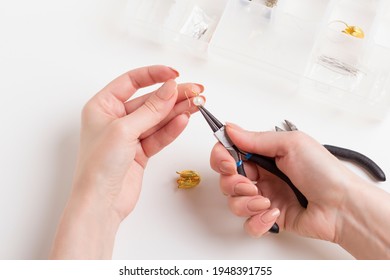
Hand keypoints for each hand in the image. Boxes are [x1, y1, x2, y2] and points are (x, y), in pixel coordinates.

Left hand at [51, 65, 203, 258]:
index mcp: (102, 106)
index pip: (131, 82)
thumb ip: (151, 109)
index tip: (174, 74)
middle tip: (195, 91)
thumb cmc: (98, 166)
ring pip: (158, 118)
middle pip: (149, 100)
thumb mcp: (124, 130)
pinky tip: (184, 119)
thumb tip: (170, 88)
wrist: (101, 203)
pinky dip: (172, 128)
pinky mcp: (141, 151)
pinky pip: (160, 135)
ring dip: (177, 111)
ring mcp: (130, 136)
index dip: (153, 75)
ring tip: (197, 103)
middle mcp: (116, 119)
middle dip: (172, 95)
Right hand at [210, 123, 361, 240]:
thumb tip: (230, 129)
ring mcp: (264, 197)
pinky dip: (258, 221)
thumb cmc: (323, 172)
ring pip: (234, 202)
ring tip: (266, 201)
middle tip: (250, 184)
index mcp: (265, 154)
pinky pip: (248, 223)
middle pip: (227, 179)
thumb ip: (256, 139)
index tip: (228, 163)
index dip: (221, 158)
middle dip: (234, 183)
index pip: (229, 153)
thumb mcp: (291, 144)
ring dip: (247, 203)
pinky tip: (274, 213)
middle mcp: (262, 175)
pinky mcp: (269, 217)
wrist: (342, 206)